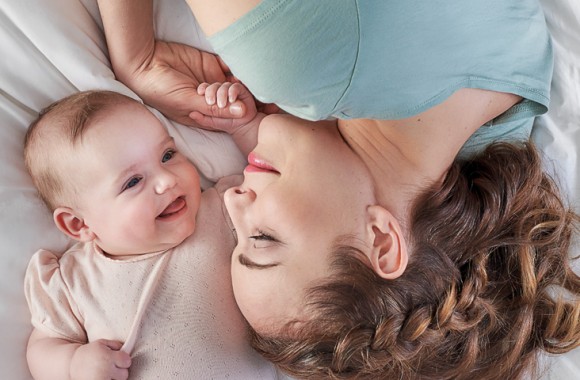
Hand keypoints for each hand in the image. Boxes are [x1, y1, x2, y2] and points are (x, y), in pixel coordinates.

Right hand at [70, 339, 130, 379]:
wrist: (71, 364)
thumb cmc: (90, 352)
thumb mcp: (102, 343)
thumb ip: (116, 345)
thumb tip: (128, 348)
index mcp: (107, 357)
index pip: (127, 361)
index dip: (124, 360)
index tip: (119, 360)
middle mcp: (104, 370)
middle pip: (124, 374)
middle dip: (119, 370)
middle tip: (110, 367)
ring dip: (114, 378)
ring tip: (105, 373)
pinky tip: (103, 377)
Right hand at [121, 40, 244, 126]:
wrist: (145, 62)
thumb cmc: (160, 90)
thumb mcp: (188, 102)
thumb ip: (216, 108)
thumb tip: (243, 113)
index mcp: (202, 114)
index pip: (226, 118)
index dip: (236, 115)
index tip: (245, 110)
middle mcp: (208, 100)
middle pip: (232, 101)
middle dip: (236, 98)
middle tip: (234, 92)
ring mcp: (211, 82)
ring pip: (233, 85)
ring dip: (236, 84)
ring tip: (234, 82)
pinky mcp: (211, 64)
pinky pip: (230, 67)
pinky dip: (236, 68)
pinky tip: (236, 69)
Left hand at [192, 82, 257, 133]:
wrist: (242, 126)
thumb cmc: (226, 123)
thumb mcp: (211, 122)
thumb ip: (202, 119)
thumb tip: (191, 114)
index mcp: (213, 95)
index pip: (206, 88)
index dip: (203, 89)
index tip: (200, 93)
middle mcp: (221, 91)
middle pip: (214, 85)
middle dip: (211, 92)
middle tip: (210, 102)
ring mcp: (231, 90)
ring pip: (224, 85)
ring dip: (222, 94)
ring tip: (221, 105)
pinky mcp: (242, 91)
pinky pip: (236, 87)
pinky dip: (233, 92)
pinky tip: (231, 100)